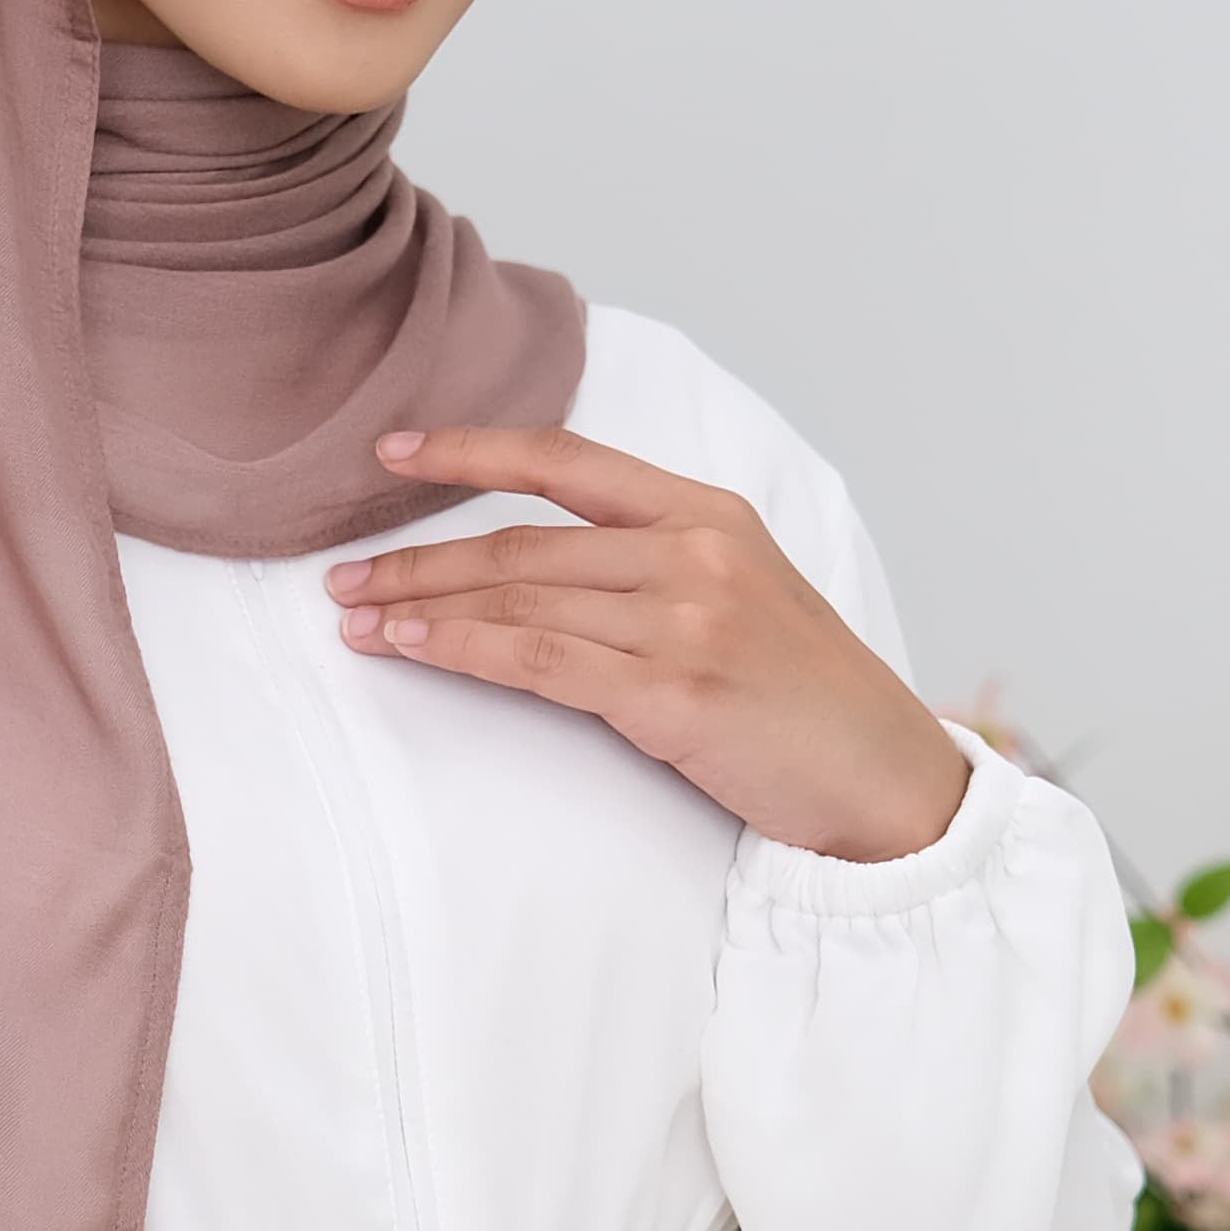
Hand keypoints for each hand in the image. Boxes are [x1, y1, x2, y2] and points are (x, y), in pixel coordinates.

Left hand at [329, 424, 971, 863]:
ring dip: (422, 607)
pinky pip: (538, 659)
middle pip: (521, 540)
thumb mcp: (745, 595)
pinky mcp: (671, 694)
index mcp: (710, 513)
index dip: (469, 449)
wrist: (888, 780)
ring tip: (356, 619)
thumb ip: (656, 563)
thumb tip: (539, 565)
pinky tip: (411, 648)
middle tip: (341, 574)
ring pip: (518, 595)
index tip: (392, 451)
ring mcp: (684, 620)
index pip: (565, 458)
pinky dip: (463, 649)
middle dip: (417, 557)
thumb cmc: (810, 699)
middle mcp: (695, 552)